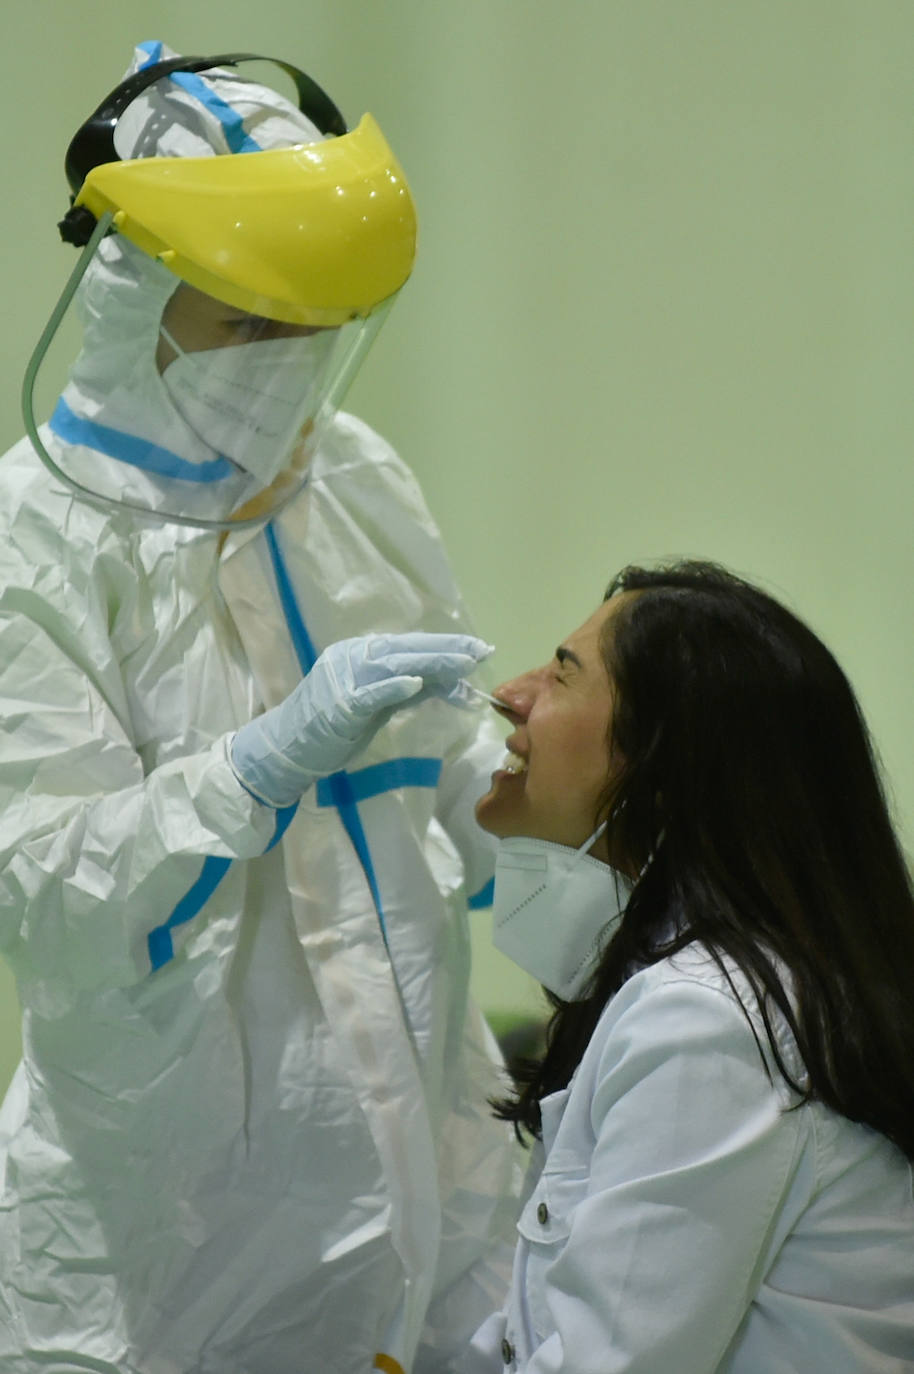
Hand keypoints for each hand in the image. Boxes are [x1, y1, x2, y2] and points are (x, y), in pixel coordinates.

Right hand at [230, 632, 492, 805]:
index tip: (477, 649)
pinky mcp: (339, 705)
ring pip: (394, 665)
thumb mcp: (375, 706)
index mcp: (359, 654)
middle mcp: (352, 658)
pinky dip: (393, 686)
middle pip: (407, 650)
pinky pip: (370, 693)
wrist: (284, 750)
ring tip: (463, 662)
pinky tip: (418, 682)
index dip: (445, 647)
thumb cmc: (329, 729)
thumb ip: (406, 692)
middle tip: (482, 651)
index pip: (409, 648)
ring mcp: (344, 679)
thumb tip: (447, 682)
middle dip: (447, 650)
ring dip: (431, 663)